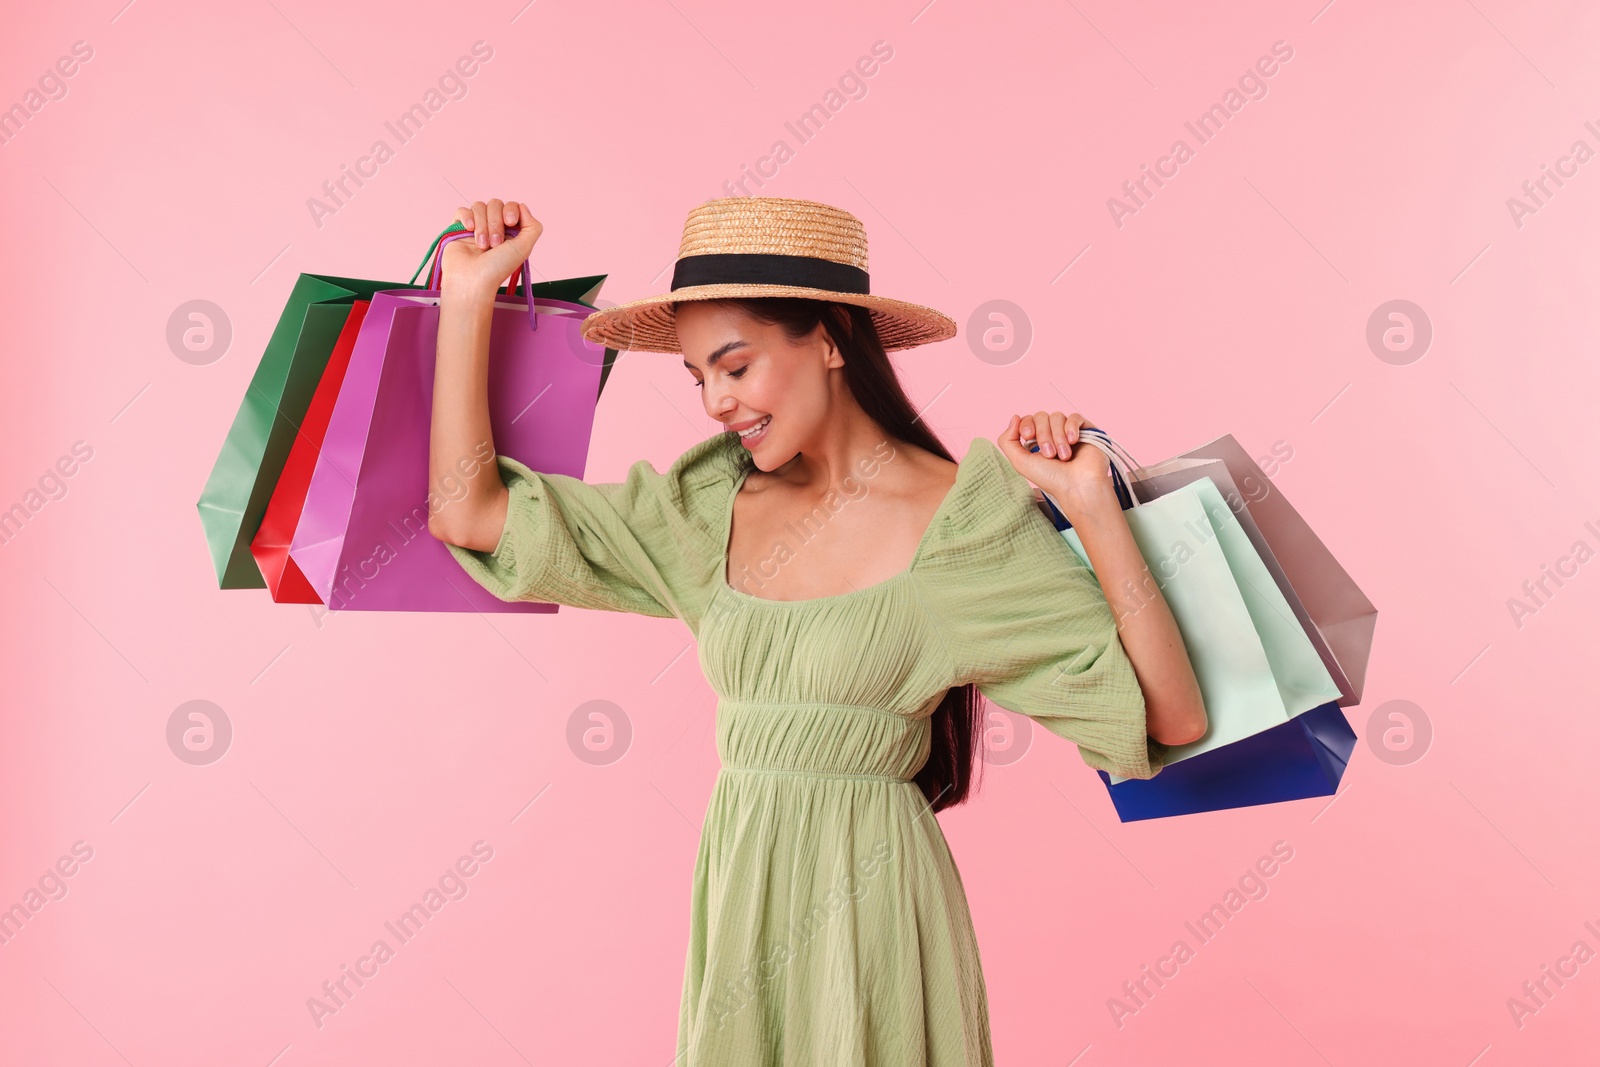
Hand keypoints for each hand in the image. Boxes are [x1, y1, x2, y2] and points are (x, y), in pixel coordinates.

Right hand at [439, 199, 542, 298]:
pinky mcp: (459, 228)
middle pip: (495, 204)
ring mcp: (476, 226)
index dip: (511, 210)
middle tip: (495, 244)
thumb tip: (522, 206)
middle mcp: (493, 227)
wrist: (472, 280)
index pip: (512, 206)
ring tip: (482, 246)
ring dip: (482, 226)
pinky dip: (466, 217)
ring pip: (479, 206)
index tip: (510, 222)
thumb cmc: (498, 268)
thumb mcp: (524, 248)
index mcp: (510, 231)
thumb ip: (533, 227)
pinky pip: (462, 210)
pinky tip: (469, 229)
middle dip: (496, 222)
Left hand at [995, 410, 1118, 515]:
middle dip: (1043, 435)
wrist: (1078, 486)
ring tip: (1064, 456)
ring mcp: (1069, 431)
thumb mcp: (1020, 462)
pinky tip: (1073, 441)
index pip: (1028, 420)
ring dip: (1057, 436)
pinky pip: (1075, 416)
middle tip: (1050, 455)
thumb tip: (1015, 416)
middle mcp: (1053, 434)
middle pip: (1041, 416)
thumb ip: (1007, 441)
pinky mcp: (1086, 430)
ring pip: (1057, 416)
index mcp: (1037, 441)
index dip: (1026, 425)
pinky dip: (1071, 427)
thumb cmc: (1051, 478)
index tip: (1028, 437)